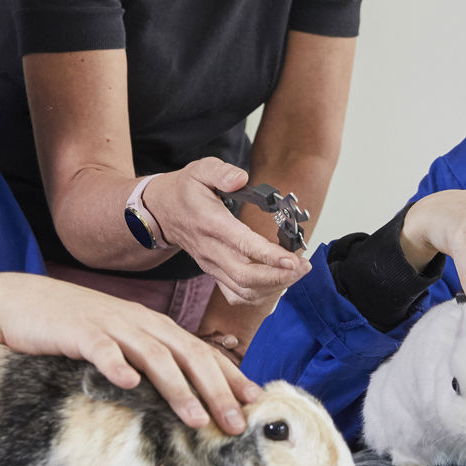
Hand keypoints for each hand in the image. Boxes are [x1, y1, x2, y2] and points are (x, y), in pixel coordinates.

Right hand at [0, 273, 261, 433]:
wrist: (19, 301)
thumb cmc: (71, 326)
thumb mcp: (117, 337)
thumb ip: (146, 356)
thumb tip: (180, 388)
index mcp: (151, 325)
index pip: (201, 349)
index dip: (230, 375)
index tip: (255, 401)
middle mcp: (138, 322)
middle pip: (188, 354)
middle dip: (216, 390)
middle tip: (236, 423)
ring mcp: (110, 325)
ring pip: (154, 356)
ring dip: (178, 388)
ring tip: (195, 419)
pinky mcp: (78, 332)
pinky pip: (101, 349)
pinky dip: (117, 365)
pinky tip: (129, 385)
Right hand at [147, 158, 309, 305]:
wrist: (162, 211)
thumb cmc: (185, 190)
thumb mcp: (200, 169)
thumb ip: (222, 172)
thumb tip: (241, 179)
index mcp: (211, 223)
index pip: (242, 245)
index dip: (269, 256)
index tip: (293, 259)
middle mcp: (211, 250)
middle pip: (246, 277)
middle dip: (279, 276)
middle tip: (304, 267)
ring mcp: (212, 265)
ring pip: (243, 290)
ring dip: (274, 287)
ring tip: (296, 273)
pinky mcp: (214, 273)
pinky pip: (237, 295)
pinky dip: (260, 295)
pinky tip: (277, 283)